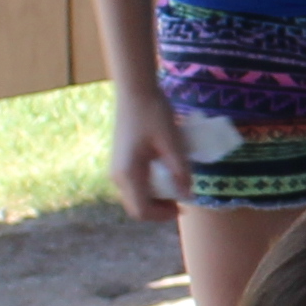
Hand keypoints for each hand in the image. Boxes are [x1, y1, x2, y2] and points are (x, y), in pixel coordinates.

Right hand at [109, 80, 191, 223]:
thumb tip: (189, 195)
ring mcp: (117, 168)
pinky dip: (151, 186)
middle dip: (160, 208)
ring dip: (156, 197)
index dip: (163, 215)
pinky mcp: (122, 161)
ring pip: (136, 196)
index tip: (183, 207)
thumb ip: (180, 170)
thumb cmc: (153, 113)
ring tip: (176, 186)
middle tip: (182, 197)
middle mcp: (118, 175)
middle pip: (137, 206)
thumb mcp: (172, 142)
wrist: (135, 91)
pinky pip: (135, 183)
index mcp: (128, 173)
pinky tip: (165, 174)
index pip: (142, 210)